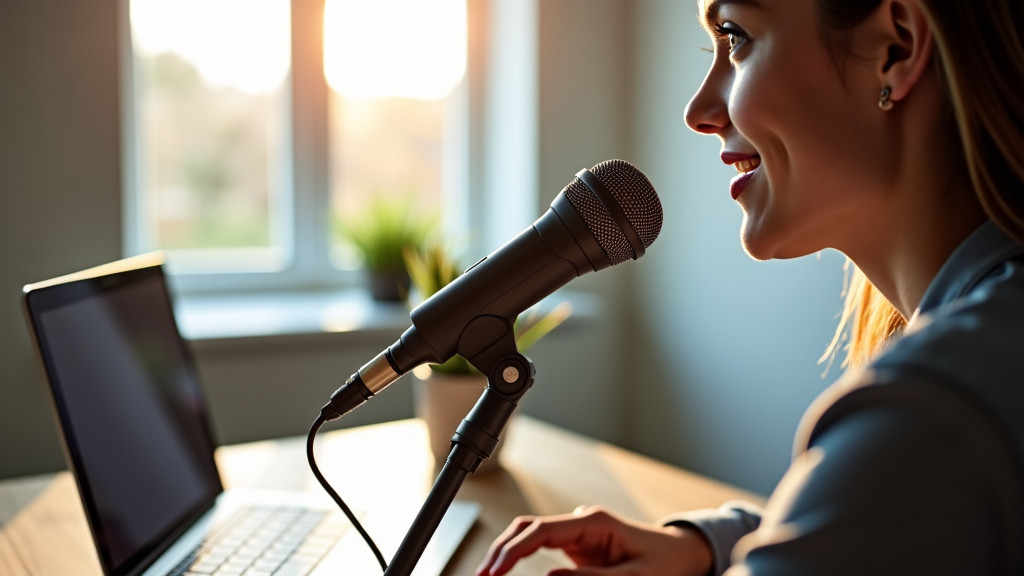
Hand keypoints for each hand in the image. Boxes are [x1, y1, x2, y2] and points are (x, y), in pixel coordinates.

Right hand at [475, 505, 712, 575]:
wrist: (683, 554)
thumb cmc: (666, 564)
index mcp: (594, 523)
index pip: (540, 530)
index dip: (513, 550)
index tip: (495, 570)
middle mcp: (581, 522)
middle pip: (528, 527)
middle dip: (501, 549)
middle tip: (483, 574)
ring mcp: (578, 531)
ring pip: (530, 534)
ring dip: (507, 551)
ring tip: (489, 572)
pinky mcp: (578, 544)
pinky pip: (541, 545)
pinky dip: (520, 557)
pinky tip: (507, 569)